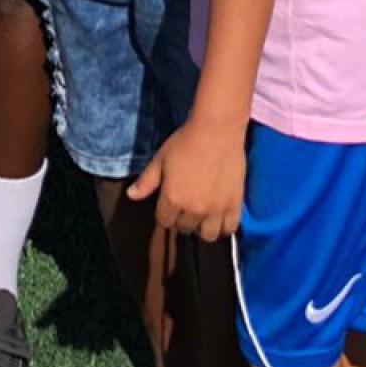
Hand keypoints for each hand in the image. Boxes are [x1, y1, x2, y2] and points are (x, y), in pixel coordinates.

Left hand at [128, 117, 245, 239]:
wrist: (216, 131)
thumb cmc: (185, 142)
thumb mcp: (160, 159)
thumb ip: (146, 181)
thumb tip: (131, 195)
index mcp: (172, 199)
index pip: (164, 222)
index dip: (165, 213)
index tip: (169, 204)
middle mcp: (193, 210)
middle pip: (185, 228)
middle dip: (183, 219)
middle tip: (187, 205)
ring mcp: (215, 210)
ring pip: (208, 235)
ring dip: (203, 227)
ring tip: (203, 214)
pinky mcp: (234, 205)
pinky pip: (230, 228)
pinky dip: (224, 226)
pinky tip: (220, 216)